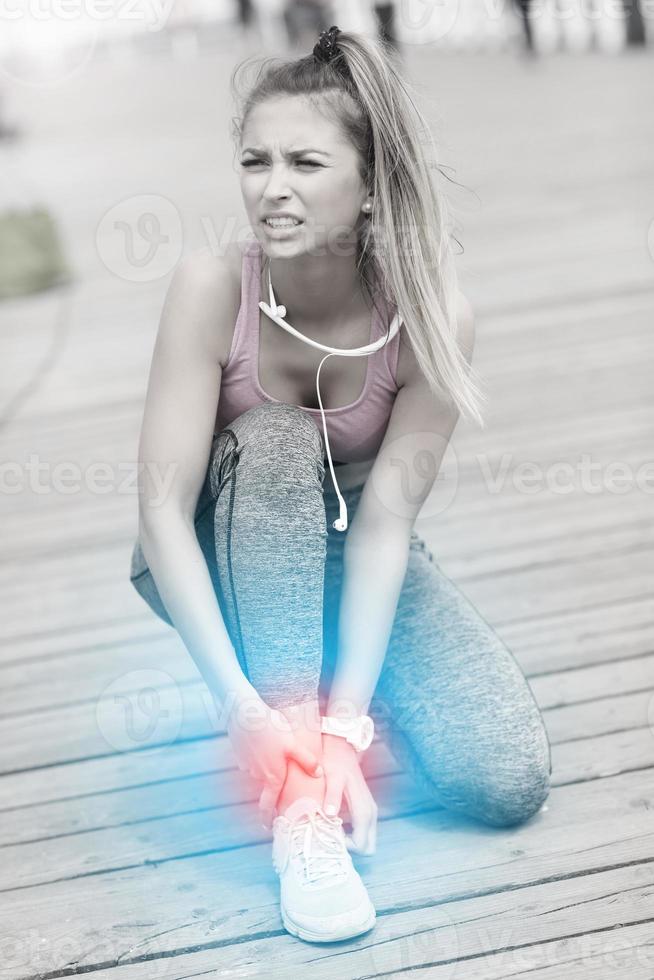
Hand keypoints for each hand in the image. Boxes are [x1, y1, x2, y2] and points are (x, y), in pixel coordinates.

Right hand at [226, 694, 322, 828]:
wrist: (244, 713)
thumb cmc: (271, 729)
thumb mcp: (293, 745)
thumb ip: (307, 761)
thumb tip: (319, 774)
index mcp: (272, 777)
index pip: (268, 806)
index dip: (267, 818)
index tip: (268, 826)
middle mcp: (257, 775)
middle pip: (266, 787)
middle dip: (271, 786)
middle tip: (279, 779)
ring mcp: (246, 765)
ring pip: (258, 771)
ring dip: (265, 766)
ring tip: (272, 752)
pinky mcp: (240, 754)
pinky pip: (250, 759)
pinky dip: (256, 755)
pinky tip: (262, 742)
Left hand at [321, 733, 377, 854]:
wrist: (342, 748)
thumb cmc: (336, 762)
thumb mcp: (332, 777)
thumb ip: (332, 796)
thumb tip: (330, 815)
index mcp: (364, 808)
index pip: (362, 843)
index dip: (346, 849)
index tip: (329, 840)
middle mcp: (370, 812)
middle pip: (369, 846)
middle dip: (352, 850)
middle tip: (331, 841)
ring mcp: (369, 810)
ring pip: (367, 840)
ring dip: (351, 843)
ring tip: (329, 834)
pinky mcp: (365, 808)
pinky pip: (363, 831)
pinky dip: (352, 835)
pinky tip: (333, 827)